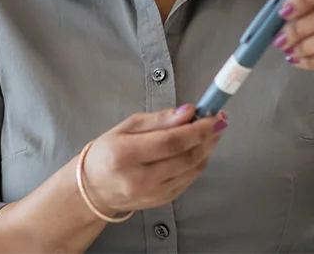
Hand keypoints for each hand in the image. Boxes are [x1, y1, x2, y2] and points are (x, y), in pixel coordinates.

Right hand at [80, 105, 226, 214]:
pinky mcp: (163, 201)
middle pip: (186, 157)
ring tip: (211, 132)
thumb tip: (188, 112)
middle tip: (218, 120)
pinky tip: (199, 149)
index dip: (196, 129)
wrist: (94, 188)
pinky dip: (199, 162)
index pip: (170, 142)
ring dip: (207, 148)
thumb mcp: (127, 126)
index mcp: (125, 155)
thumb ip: (160, 119)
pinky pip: (190, 179)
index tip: (212, 116)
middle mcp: (140, 179)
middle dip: (207, 137)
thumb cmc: (108, 152)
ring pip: (192, 169)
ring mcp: (153, 193)